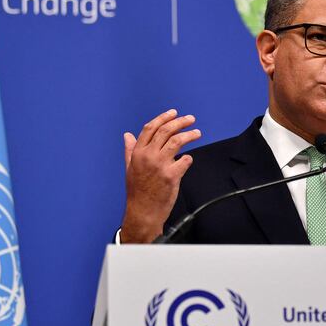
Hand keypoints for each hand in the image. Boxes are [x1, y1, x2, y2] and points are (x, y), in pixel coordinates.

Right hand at [120, 109, 201, 242]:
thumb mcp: (129, 168)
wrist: (143, 212)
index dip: (163, 118)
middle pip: (166, 131)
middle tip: (191, 119)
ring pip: (177, 141)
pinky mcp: (172, 175)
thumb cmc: (138, 191)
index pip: (150, 128)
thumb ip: (130, 150)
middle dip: (180, 122)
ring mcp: (160, 165)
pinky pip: (185, 160)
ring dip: (189, 134)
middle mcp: (148, 156)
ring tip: (197, 133)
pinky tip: (188, 159)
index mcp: (137, 153)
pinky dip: (189, 158)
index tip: (174, 113)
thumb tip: (127, 135)